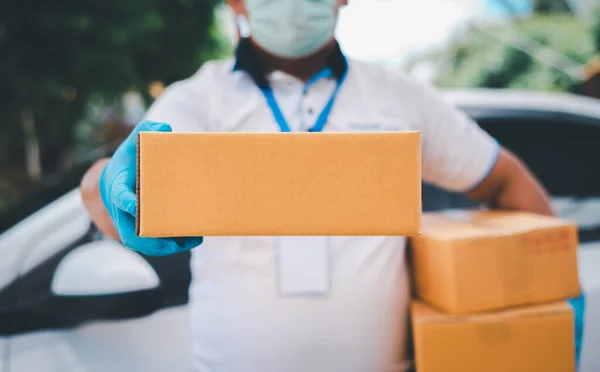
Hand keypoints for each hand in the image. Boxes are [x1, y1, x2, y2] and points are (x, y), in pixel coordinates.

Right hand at [99, 120, 203, 254]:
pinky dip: (172, 244)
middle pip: (131, 230)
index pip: (119, 196)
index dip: (126, 202)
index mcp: (117, 187)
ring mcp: (129, 223)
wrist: (117, 179)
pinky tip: (193, 239)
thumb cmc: (129, 161)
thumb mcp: (133, 144)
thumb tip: (165, 127)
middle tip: (172, 237)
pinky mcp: (140, 231)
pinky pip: (153, 244)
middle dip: (151, 236)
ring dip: (166, 246)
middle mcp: (120, 210)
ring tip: (192, 241)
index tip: (135, 204)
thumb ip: (146, 132)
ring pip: (143, 243)